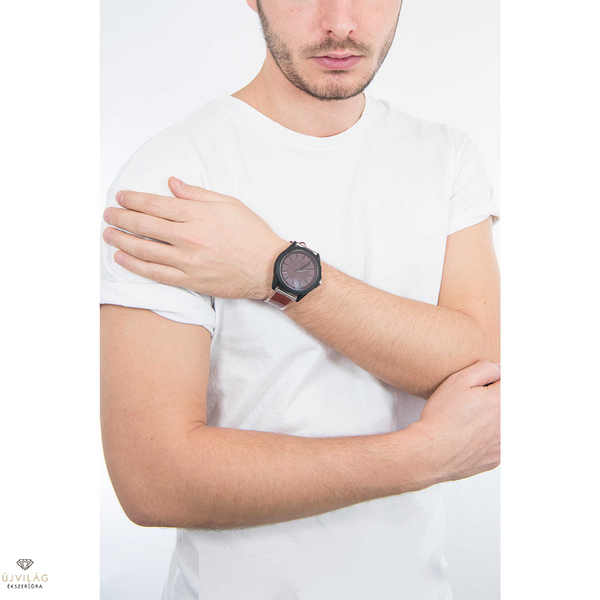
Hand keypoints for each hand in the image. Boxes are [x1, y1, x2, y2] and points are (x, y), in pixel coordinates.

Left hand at [102, 177, 289, 298]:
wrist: (269, 268)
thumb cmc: (252, 234)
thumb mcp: (229, 204)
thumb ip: (198, 194)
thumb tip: (171, 184)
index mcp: (198, 214)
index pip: (156, 204)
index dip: (133, 199)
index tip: (121, 197)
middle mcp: (189, 236)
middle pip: (145, 225)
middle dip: (121, 218)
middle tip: (108, 214)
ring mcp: (188, 260)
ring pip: (145, 250)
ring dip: (122, 240)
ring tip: (108, 234)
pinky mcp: (190, 280)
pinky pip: (156, 273)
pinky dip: (135, 265)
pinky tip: (122, 257)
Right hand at [408, 360, 500, 486]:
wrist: (430, 452)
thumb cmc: (441, 416)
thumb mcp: (458, 382)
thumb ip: (485, 370)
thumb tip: (501, 368)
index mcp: (501, 401)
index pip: (509, 383)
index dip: (496, 381)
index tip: (486, 385)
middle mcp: (508, 423)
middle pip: (510, 404)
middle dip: (497, 399)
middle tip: (476, 403)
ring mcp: (504, 443)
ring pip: (506, 424)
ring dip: (496, 419)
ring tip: (473, 419)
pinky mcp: (498, 458)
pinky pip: (502, 443)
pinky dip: (492, 437)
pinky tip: (474, 435)